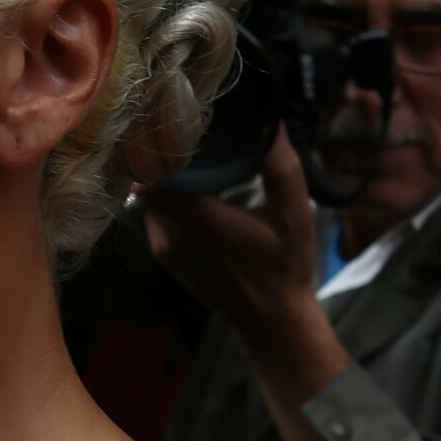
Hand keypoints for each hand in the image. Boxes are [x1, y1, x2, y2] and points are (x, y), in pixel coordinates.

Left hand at [138, 129, 318, 351]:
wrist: (271, 322)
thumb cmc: (285, 268)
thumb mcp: (294, 213)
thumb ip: (280, 165)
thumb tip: (272, 119)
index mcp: (195, 219)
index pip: (155, 169)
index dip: (163, 142)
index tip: (181, 118)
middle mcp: (169, 233)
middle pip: (146, 179)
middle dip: (162, 154)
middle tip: (185, 127)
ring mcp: (163, 247)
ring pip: (147, 197)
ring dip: (163, 175)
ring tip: (188, 151)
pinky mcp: (165, 255)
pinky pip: (154, 214)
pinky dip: (166, 196)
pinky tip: (190, 182)